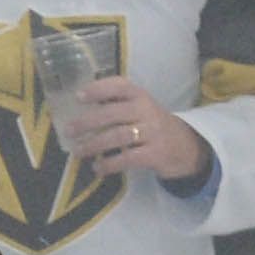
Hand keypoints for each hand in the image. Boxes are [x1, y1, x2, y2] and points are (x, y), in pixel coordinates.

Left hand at [53, 78, 206, 186]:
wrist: (186, 146)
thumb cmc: (152, 126)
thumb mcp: (140, 109)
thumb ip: (117, 106)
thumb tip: (80, 109)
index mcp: (140, 96)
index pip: (120, 86)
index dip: (99, 89)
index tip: (78, 96)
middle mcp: (147, 110)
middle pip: (114, 113)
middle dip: (88, 122)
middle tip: (69, 130)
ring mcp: (152, 132)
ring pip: (118, 136)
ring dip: (94, 145)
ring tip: (77, 151)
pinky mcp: (155, 153)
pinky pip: (128, 158)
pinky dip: (109, 164)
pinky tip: (97, 168)